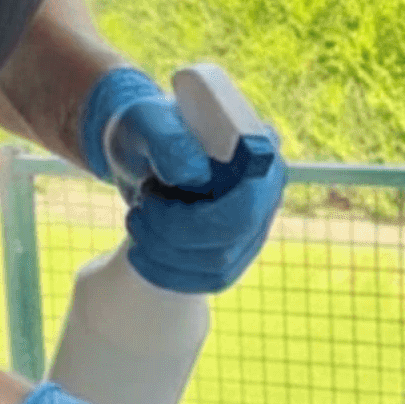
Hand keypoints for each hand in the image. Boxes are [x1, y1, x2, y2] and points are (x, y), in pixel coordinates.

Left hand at [78, 67, 286, 292]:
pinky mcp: (236, 250)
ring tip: (138, 221)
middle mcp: (266, 189)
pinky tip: (142, 253)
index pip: (248, 199)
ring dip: (165, 252)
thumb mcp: (147, 123)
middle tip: (139, 210)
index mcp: (257, 149)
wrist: (143, 149)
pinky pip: (210, 280)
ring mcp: (255, 224)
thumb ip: (168, 142)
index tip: (150, 198)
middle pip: (233, 236)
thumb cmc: (148, 129)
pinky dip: (168, 272)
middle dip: (174, 232)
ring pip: (220, 266)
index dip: (201, 214)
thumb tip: (195, 173)